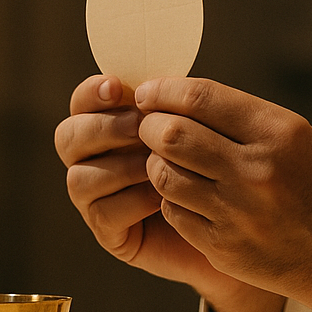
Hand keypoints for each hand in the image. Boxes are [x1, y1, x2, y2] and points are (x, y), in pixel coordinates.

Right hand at [55, 74, 284, 311]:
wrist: (243, 226)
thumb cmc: (225, 169)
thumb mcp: (204, 128)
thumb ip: (176, 104)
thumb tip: (156, 80)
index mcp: (112, 122)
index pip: (83, 101)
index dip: (92, 92)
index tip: (119, 87)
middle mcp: (97, 158)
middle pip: (68, 136)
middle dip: (104, 128)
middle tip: (140, 128)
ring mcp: (98, 198)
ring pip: (80, 177)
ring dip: (120, 166)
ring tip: (160, 164)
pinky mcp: (110, 232)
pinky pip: (102, 212)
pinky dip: (131, 200)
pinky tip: (162, 198)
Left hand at [135, 77, 311, 311]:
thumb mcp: (301, 139)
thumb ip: (244, 119)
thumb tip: (182, 100)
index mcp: (279, 134)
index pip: (201, 99)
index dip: (164, 91)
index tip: (148, 92)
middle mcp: (256, 172)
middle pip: (171, 136)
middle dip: (150, 126)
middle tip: (148, 127)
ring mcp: (237, 213)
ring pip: (164, 176)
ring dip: (157, 164)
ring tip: (168, 161)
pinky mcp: (223, 247)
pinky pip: (174, 213)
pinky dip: (172, 199)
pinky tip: (186, 194)